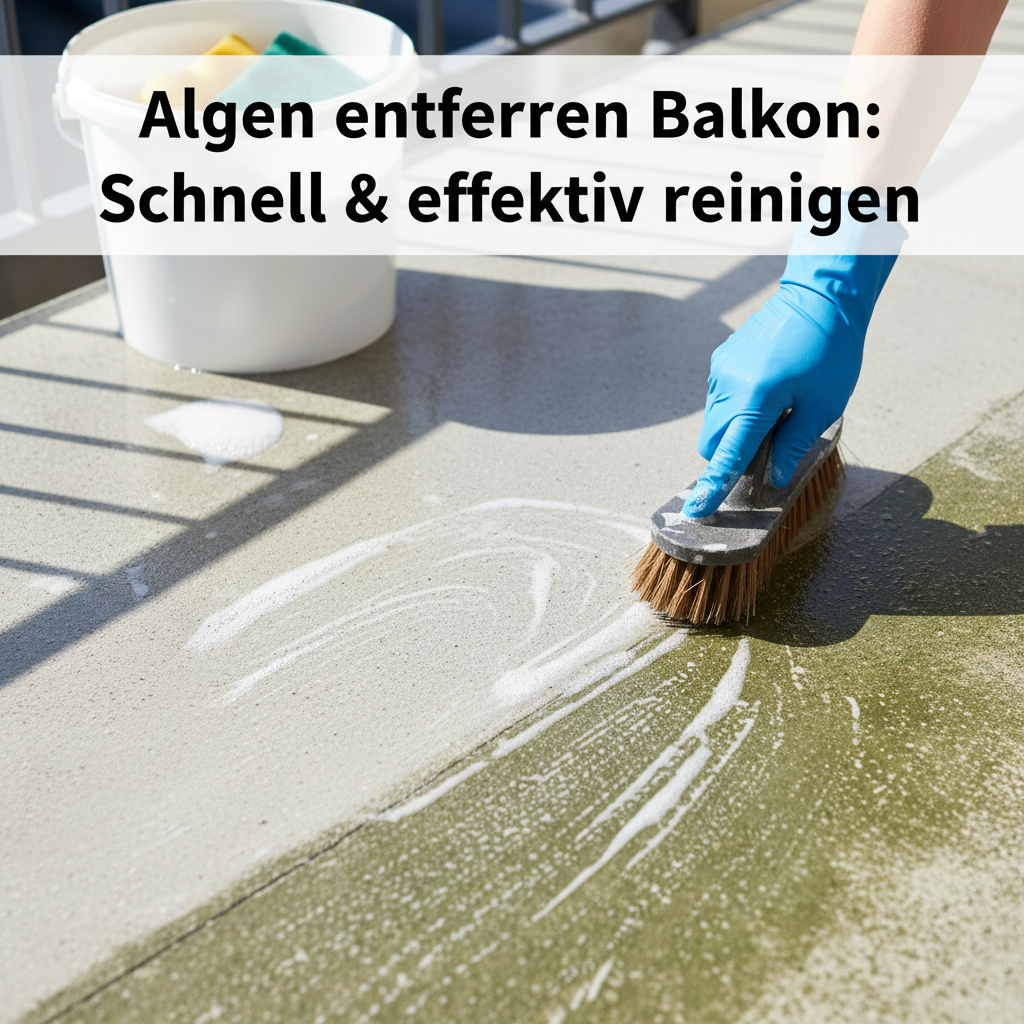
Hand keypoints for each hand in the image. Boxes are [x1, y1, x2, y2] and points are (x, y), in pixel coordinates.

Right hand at [682, 252, 897, 517]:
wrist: (821, 295)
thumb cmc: (830, 349)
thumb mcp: (822, 406)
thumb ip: (792, 445)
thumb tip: (771, 476)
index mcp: (755, 399)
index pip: (727, 454)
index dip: (713, 486)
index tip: (696, 510)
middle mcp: (728, 385)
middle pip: (712, 442)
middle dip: (730, 453)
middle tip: (770, 445)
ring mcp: (721, 371)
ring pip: (715, 420)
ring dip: (736, 428)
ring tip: (776, 408)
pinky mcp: (722, 360)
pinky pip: (720, 398)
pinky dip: (737, 407)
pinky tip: (769, 390)